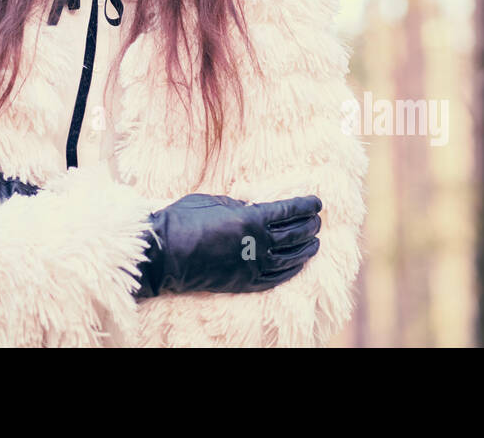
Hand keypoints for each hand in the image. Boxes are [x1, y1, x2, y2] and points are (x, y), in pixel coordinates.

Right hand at [134, 192, 320, 297]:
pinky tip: (297, 266)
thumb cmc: (185, 219)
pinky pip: (275, 279)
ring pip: (289, 258)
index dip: (305, 205)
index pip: (288, 211)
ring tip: (315, 243)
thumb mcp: (214, 200)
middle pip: (294, 234)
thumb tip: (254, 207)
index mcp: (251, 219)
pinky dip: (290, 271)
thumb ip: (239, 205)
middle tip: (318, 221)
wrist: (165, 253)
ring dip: (305, 249)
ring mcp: (252, 266)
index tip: (317, 202)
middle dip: (309, 226)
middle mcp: (258, 244)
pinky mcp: (244, 283)